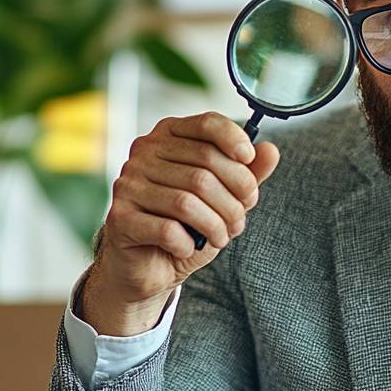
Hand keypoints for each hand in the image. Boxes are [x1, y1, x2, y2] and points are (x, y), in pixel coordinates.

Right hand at [80, 112, 279, 335]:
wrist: (149, 266)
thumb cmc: (188, 225)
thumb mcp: (224, 198)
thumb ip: (247, 175)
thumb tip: (270, 151)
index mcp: (169, 136)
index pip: (206, 123)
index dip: (234, 140)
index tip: (249, 162)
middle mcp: (144, 153)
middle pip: (204, 168)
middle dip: (234, 200)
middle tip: (239, 221)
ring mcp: (127, 183)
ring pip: (188, 202)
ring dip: (216, 226)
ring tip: (221, 237)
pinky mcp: (120, 217)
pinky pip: (168, 230)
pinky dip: (187, 244)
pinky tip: (188, 248)